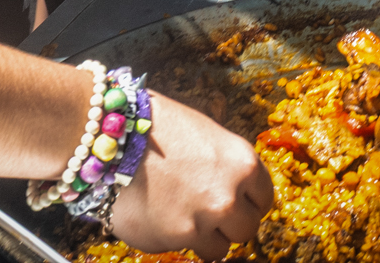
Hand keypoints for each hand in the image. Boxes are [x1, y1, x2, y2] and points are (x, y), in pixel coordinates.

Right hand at [107, 88, 274, 256]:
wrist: (114, 138)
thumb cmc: (158, 128)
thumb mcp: (207, 135)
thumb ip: (227, 167)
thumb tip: (236, 189)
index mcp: (243, 163)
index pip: (264, 198)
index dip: (249, 202)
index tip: (238, 204)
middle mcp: (230, 195)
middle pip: (248, 228)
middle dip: (231, 224)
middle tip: (210, 214)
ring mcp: (204, 220)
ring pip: (221, 248)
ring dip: (206, 238)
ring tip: (184, 218)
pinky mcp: (177, 238)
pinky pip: (188, 250)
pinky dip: (178, 241)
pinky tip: (163, 219)